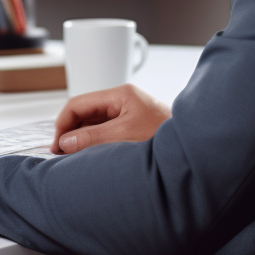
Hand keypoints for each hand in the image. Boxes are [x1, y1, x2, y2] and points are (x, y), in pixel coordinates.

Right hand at [51, 84, 170, 154]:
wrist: (199, 151)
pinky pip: (106, 133)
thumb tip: (65, 142)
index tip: (56, 145)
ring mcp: (130, 114)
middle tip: (61, 155)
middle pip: (85, 113)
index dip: (63, 124)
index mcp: (120, 94)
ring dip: (83, 140)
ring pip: (95, 124)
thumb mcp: (124, 136)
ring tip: (74, 159)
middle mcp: (124, 101)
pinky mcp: (135, 128)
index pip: (79, 103)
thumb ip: (92, 138)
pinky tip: (91, 158)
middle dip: (71, 132)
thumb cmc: (168, 138)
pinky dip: (95, 144)